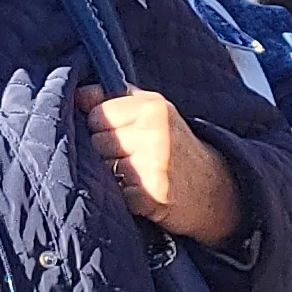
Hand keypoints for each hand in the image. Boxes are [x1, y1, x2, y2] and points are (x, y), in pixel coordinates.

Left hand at [80, 86, 243, 245]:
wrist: (213, 187)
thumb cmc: (175, 145)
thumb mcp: (153, 111)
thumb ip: (115, 98)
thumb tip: (79, 94)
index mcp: (154, 108)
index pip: (97, 114)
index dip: (102, 126)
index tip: (121, 133)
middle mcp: (156, 134)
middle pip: (98, 142)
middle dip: (107, 152)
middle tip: (134, 156)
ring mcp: (155, 166)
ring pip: (104, 168)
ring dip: (114, 175)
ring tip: (138, 173)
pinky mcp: (153, 196)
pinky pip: (117, 194)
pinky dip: (125, 197)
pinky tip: (143, 191)